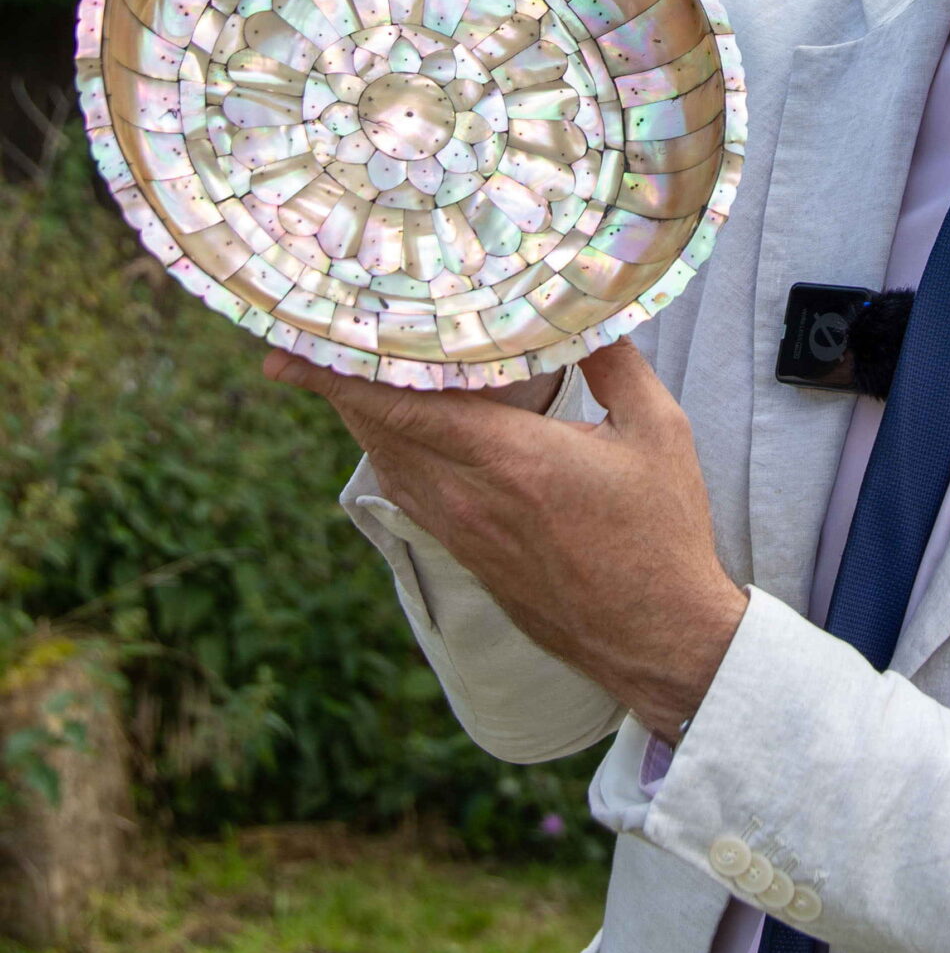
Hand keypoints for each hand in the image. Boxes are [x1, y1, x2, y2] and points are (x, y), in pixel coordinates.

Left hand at [263, 341, 746, 738]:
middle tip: (314, 341)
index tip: (285, 352)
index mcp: (512, 459)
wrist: (656, 637)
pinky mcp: (469, 557)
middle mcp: (471, 498)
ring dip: (364, 420)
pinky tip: (401, 434)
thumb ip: (617, 365)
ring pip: (389, 463)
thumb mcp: (658, 433)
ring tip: (348, 377)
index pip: (401, 407)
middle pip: (377, 430)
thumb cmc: (662, 536)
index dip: (337, 376)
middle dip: (340, 384)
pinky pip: (410, 493)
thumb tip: (590, 315)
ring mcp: (463, 533)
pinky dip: (394, 454)